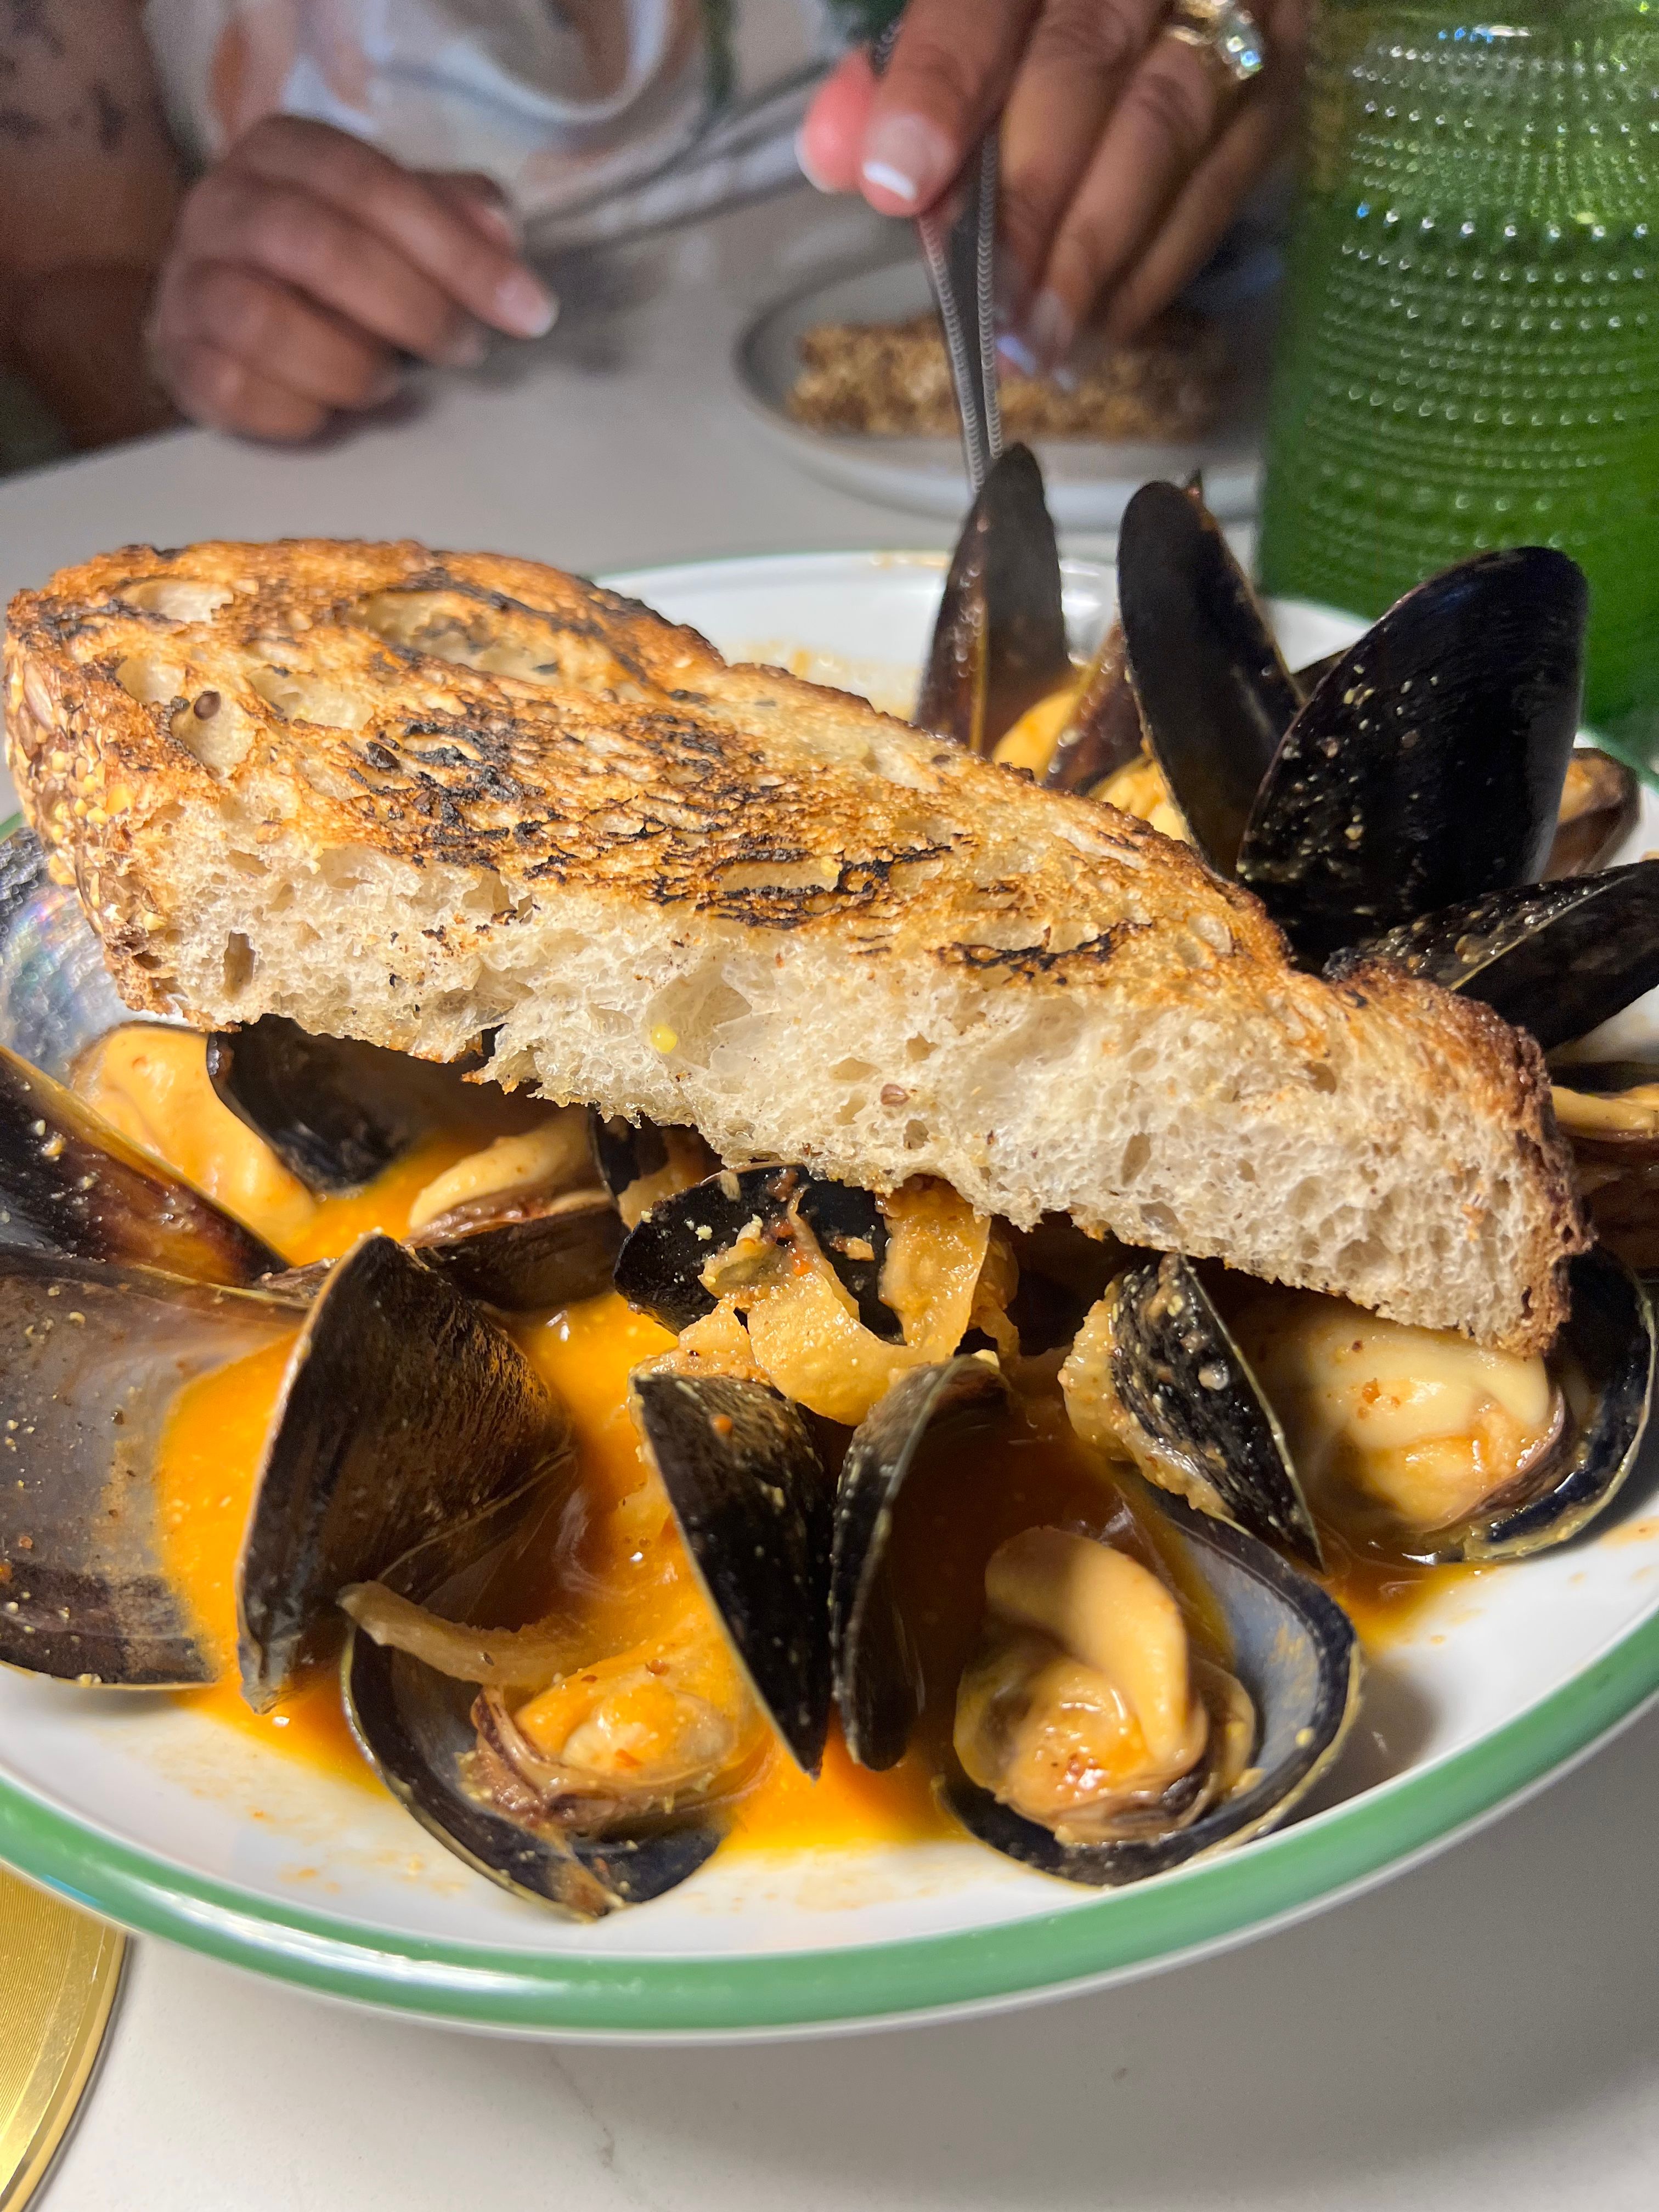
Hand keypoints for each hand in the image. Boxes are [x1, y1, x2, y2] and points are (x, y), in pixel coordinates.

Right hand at [147, 117, 558, 441]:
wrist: (228, 312)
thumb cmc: (336, 265)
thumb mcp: (399, 220)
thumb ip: (453, 214)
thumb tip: (501, 231)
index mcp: (283, 152)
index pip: (368, 183)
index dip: (454, 250)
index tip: (527, 310)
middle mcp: (221, 204)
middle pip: (313, 244)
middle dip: (409, 306)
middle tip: (465, 350)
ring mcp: (188, 282)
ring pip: (260, 320)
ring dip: (347, 363)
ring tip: (389, 383)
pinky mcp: (178, 358)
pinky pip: (232, 389)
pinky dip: (297, 412)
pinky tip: (331, 413)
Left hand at [799, 0, 1306, 369]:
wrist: (1158, 1)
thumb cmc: (1041, 23)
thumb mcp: (970, 22)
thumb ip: (898, 74)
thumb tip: (841, 155)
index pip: (983, 4)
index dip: (940, 89)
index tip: (896, 183)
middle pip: (1083, 67)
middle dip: (1029, 203)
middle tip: (991, 311)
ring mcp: (1227, 14)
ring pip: (1168, 131)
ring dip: (1096, 257)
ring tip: (1039, 348)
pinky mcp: (1276, 78)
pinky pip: (1223, 179)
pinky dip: (1157, 268)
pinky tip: (1098, 336)